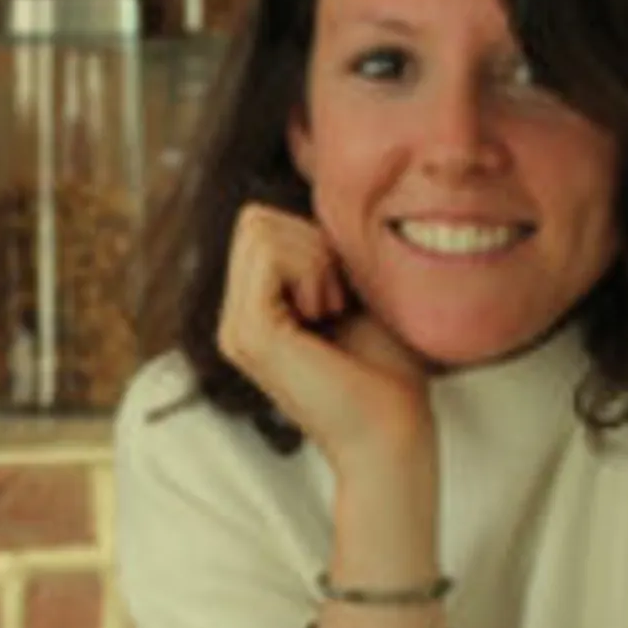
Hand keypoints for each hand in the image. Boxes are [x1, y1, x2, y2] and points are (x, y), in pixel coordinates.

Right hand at [216, 203, 431, 470]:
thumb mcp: (352, 292)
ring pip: (259, 228)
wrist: (394, 434)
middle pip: (254, 219)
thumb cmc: (387, 370)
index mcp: (253, 312)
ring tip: (332, 311)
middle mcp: (233, 320)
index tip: (343, 292)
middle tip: (337, 300)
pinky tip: (328, 314)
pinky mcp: (250, 333)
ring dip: (314, 257)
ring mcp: (235, 328)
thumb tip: (315, 194)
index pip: (260, 223)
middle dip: (310, 243)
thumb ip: (325, 252)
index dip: (312, 238)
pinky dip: (312, 269)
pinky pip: (271, 254)